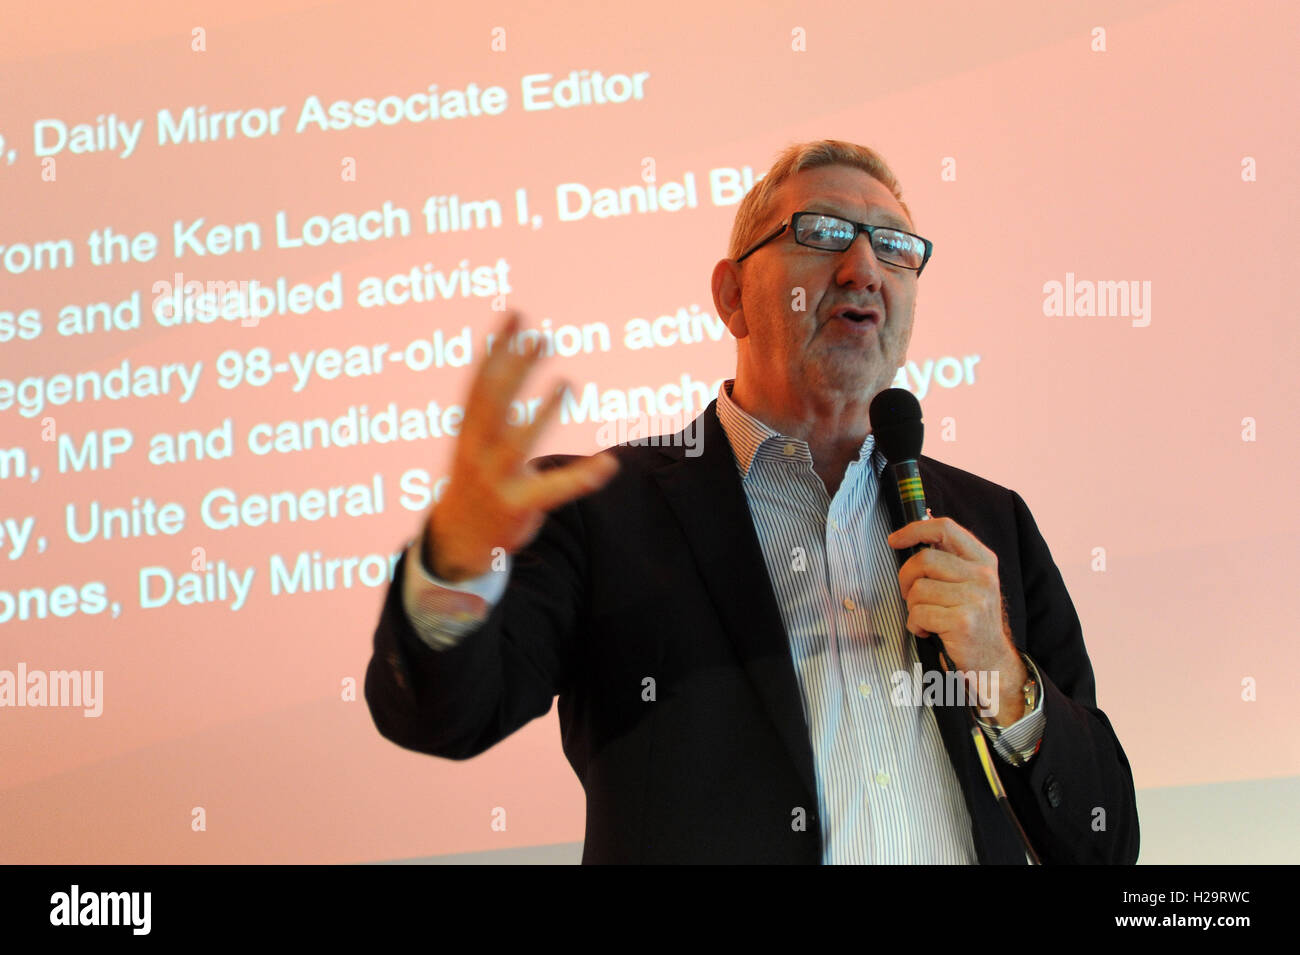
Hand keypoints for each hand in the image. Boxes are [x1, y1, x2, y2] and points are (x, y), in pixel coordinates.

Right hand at [424, 311, 619, 581]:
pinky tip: (608, 464)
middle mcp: (476, 453)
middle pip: (492, 404)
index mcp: (467, 433)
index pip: (479, 382)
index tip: (514, 314)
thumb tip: (509, 360)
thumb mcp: (472, 442)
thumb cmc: (474, 482)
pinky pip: (552, 491)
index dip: (496, 348)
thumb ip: (489, 408)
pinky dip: (581, 478)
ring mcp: (495, 480)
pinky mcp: (517, 507)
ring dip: (540, 413)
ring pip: (516, 443)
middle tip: (539, 338)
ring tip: (564, 382)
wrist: (457, 542)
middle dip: (513, 370)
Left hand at [887, 516, 1026, 721]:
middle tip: (909, 595)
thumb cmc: (969, 618)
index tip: (894, 540)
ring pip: (918, 589)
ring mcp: (976, 598)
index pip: (945, 528)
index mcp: (983, 560)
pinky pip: (919, 614)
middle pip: (924, 559)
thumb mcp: (967, 583)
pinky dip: (915, 625)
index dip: (914, 530)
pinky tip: (928, 631)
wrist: (991, 660)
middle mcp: (983, 576)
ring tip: (926, 617)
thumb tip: (912, 536)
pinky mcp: (963, 621)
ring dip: (912, 606)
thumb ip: (947, 559)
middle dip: (906, 578)